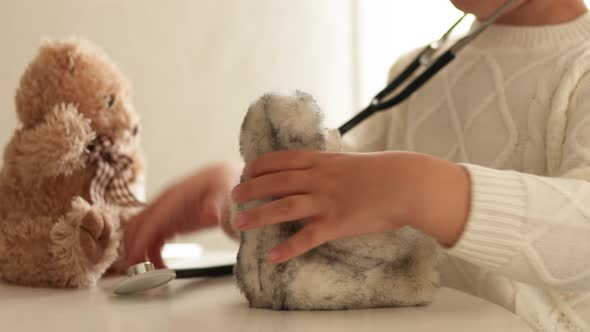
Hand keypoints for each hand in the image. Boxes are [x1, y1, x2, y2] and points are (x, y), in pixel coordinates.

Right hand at [125, 162, 240, 267]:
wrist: (227, 180)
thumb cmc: (223, 184)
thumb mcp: (224, 194)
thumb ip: (216, 205)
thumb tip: (211, 215)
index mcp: (176, 196)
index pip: (152, 219)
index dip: (141, 239)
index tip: (135, 259)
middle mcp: (165, 204)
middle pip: (137, 226)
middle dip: (133, 248)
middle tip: (138, 273)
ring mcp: (166, 213)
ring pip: (141, 233)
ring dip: (140, 253)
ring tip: (149, 274)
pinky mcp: (170, 222)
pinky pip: (153, 239)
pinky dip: (152, 254)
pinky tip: (162, 267)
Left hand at [231, 151, 469, 263]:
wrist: (406, 183)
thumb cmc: (384, 172)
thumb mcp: (351, 161)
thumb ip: (331, 166)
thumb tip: (318, 168)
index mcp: (322, 161)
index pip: (283, 160)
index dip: (261, 165)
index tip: (245, 169)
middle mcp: (319, 179)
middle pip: (276, 182)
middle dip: (251, 188)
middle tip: (234, 196)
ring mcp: (326, 201)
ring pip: (284, 207)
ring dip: (259, 215)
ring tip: (239, 223)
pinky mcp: (337, 223)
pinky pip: (308, 237)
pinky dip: (289, 247)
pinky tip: (273, 256)